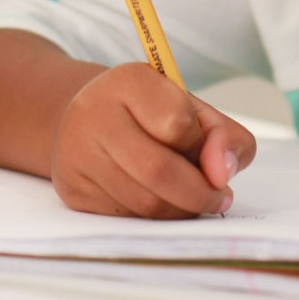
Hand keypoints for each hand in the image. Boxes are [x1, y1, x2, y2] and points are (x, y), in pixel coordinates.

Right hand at [49, 63, 256, 219]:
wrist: (93, 121)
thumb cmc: (152, 117)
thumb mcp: (195, 112)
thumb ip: (225, 137)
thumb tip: (222, 175)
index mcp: (129, 81)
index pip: (178, 123)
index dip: (202, 144)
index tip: (208, 150)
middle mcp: (93, 112)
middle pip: (158, 170)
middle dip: (199, 193)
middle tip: (218, 198)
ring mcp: (76, 153)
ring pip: (143, 202)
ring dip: (180, 209)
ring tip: (191, 198)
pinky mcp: (73, 189)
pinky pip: (126, 218)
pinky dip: (154, 218)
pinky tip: (159, 200)